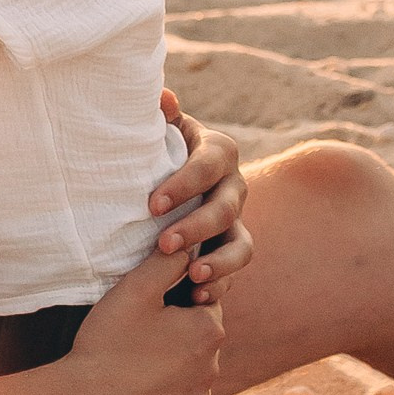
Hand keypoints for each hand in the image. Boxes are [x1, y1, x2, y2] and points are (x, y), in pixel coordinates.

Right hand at [55, 247, 224, 394]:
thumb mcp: (134, 290)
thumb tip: (188, 246)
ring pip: (188, 375)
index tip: (148, 308)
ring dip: (169, 369)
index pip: (203, 302)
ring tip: (131, 366)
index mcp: (209, 330)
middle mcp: (213, 369)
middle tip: (135, 336)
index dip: (176, 300)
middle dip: (175, 334)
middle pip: (197, 340)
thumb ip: (167, 261)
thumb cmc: (108, 343)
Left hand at [150, 98, 248, 303]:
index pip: (207, 165)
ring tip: (192, 276)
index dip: (184, 185)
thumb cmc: (159, 148)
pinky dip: (218, 286)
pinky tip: (196, 298)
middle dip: (197, 227)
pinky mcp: (230, 250)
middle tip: (163, 244)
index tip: (152, 205)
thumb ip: (161, 113)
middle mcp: (234, 186)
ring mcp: (236, 221)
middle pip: (225, 208)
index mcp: (218, 150)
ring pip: (241, 244)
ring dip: (219, 262)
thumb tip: (163, 96)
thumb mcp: (161, 128)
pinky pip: (234, 272)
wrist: (168, 179)